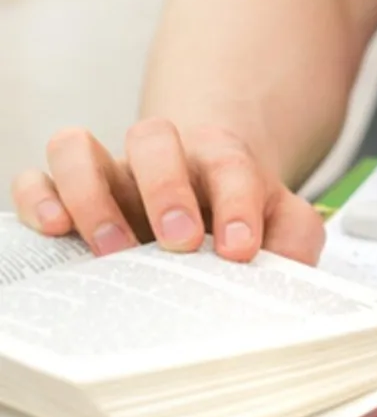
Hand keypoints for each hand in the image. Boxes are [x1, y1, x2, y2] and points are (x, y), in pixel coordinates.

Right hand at [9, 119, 324, 263]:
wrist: (211, 197)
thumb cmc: (245, 214)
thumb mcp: (287, 225)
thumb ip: (296, 242)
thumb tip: (291, 277)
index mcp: (222, 160)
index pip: (231, 168)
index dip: (237, 206)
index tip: (240, 248)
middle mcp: (163, 157)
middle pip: (153, 139)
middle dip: (165, 190)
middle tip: (179, 241)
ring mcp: (112, 171)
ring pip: (79, 148)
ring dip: (92, 196)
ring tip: (114, 250)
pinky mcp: (70, 191)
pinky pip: (39, 178)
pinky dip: (41, 199)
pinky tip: (57, 230)